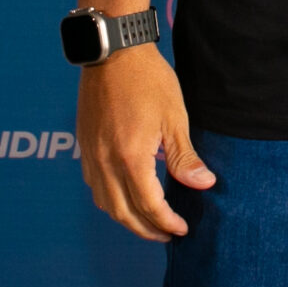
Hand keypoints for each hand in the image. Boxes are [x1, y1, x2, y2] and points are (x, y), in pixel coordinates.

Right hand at [77, 45, 214, 240]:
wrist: (114, 51)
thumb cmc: (148, 80)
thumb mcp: (175, 118)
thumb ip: (185, 157)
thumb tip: (203, 184)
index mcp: (131, 157)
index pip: (149, 205)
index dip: (167, 222)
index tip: (182, 228)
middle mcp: (105, 162)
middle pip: (124, 213)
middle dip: (146, 230)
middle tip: (167, 234)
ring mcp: (91, 155)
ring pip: (105, 203)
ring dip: (126, 219)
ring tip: (148, 222)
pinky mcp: (84, 146)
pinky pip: (94, 186)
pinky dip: (110, 201)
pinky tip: (125, 197)